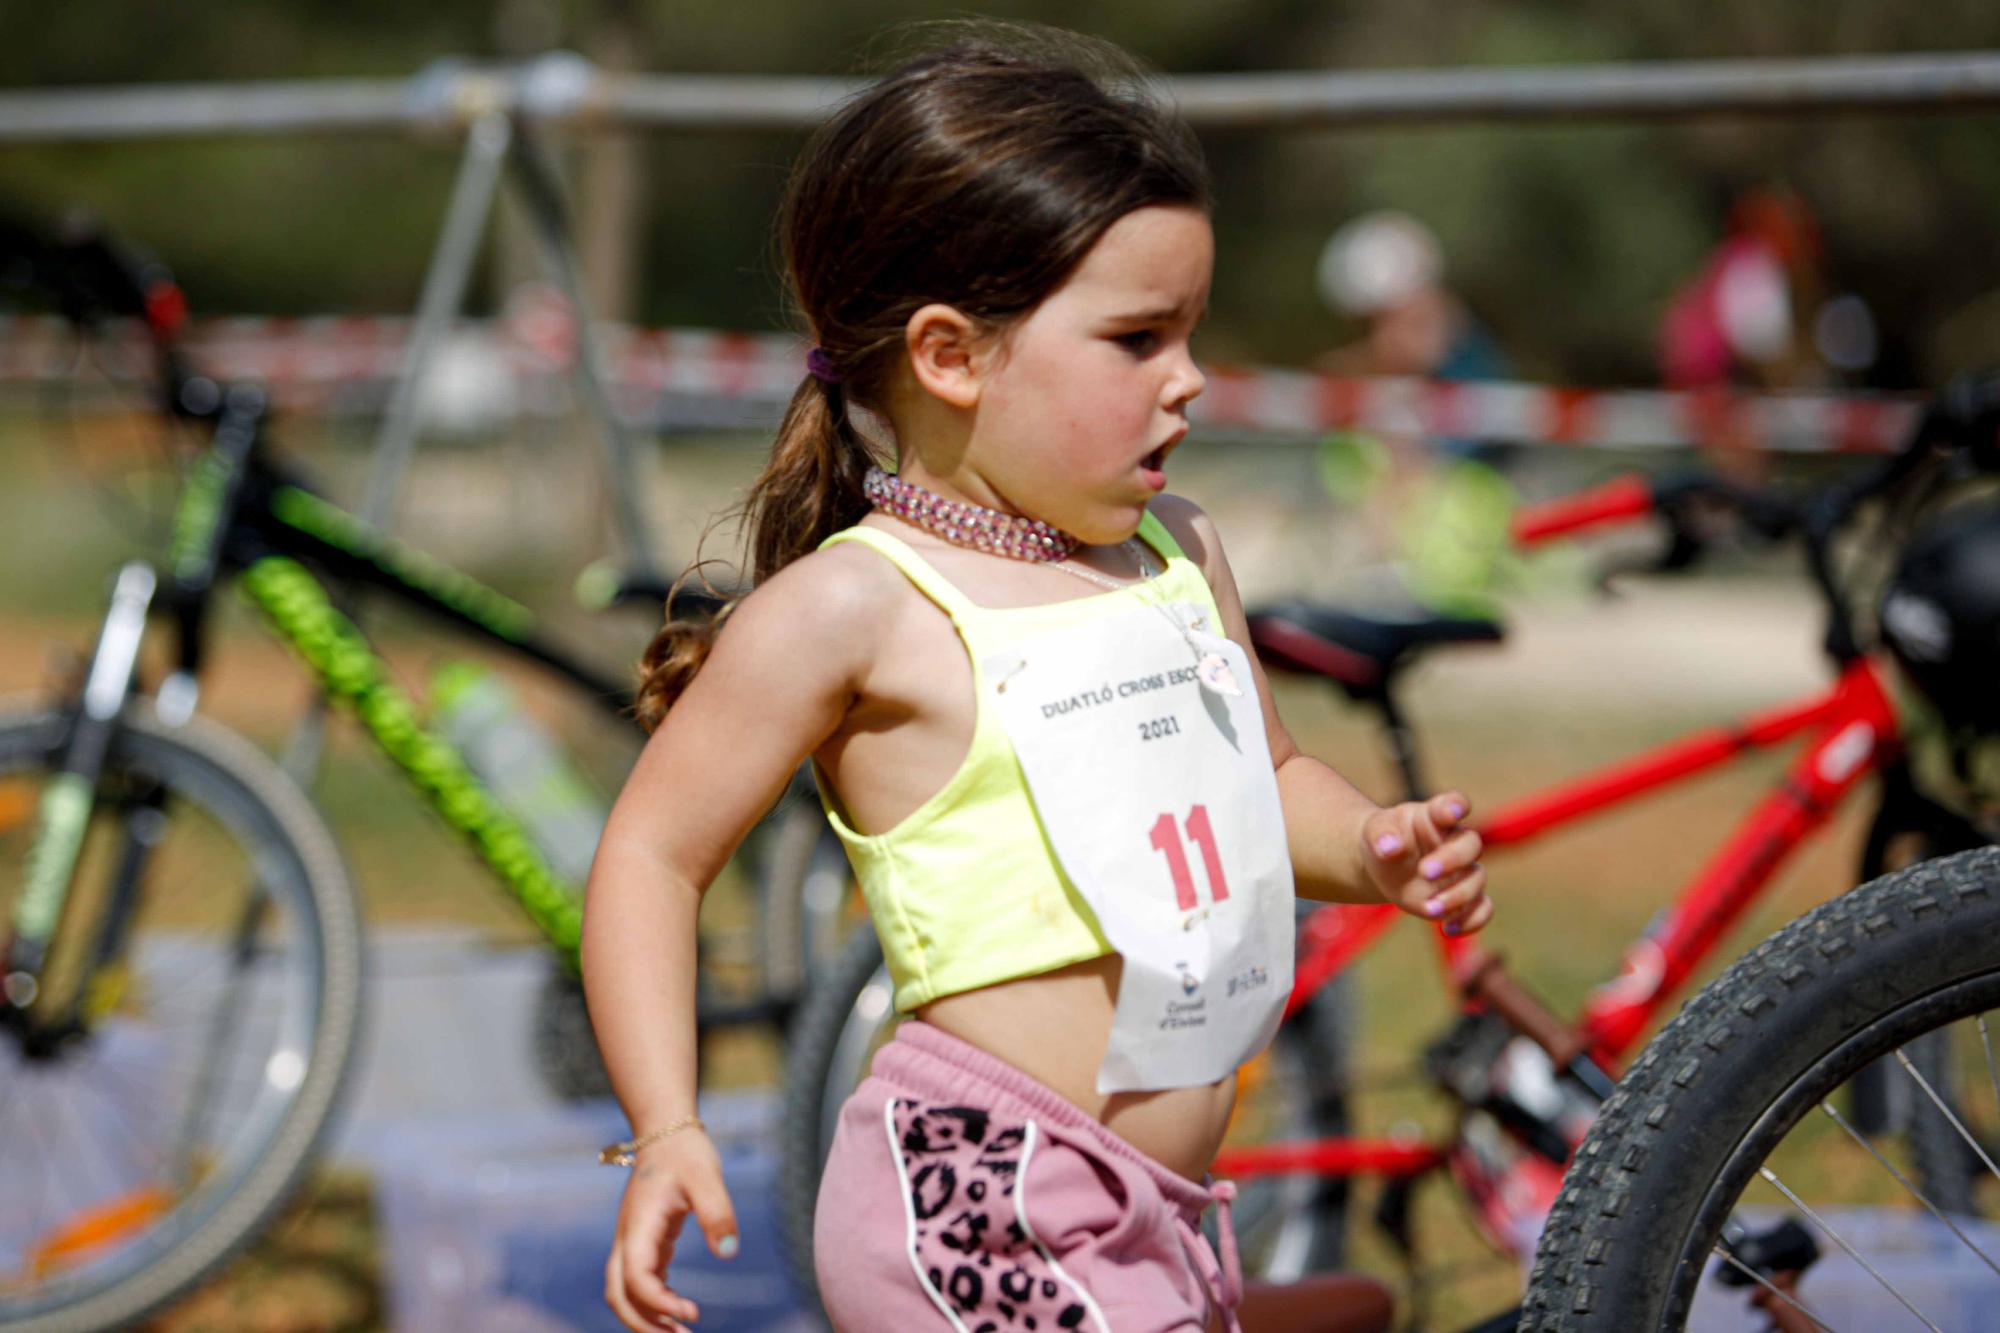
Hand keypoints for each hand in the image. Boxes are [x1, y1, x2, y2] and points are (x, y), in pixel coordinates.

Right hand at [604, 1128, 737, 1331]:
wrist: (666, 1131)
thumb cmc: (685, 1152)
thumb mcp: (706, 1176)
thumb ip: (717, 1213)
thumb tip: (728, 1252)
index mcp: (638, 1224)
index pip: (635, 1275)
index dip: (657, 1301)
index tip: (690, 1313)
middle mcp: (628, 1238)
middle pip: (619, 1294)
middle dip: (644, 1324)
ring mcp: (632, 1242)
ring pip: (623, 1293)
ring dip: (646, 1318)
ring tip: (683, 1332)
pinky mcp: (644, 1243)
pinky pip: (639, 1283)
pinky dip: (654, 1302)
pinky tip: (681, 1310)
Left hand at [1361, 791, 1490, 934]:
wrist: (1384, 863)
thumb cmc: (1384, 839)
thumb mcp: (1375, 831)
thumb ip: (1382, 835)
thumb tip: (1388, 847)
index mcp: (1435, 816)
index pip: (1453, 803)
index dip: (1456, 805)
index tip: (1453, 811)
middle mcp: (1454, 841)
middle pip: (1471, 844)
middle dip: (1451, 859)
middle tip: (1424, 871)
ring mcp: (1462, 870)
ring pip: (1477, 880)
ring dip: (1457, 896)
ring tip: (1429, 908)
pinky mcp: (1462, 897)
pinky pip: (1483, 908)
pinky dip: (1473, 921)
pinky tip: (1449, 929)